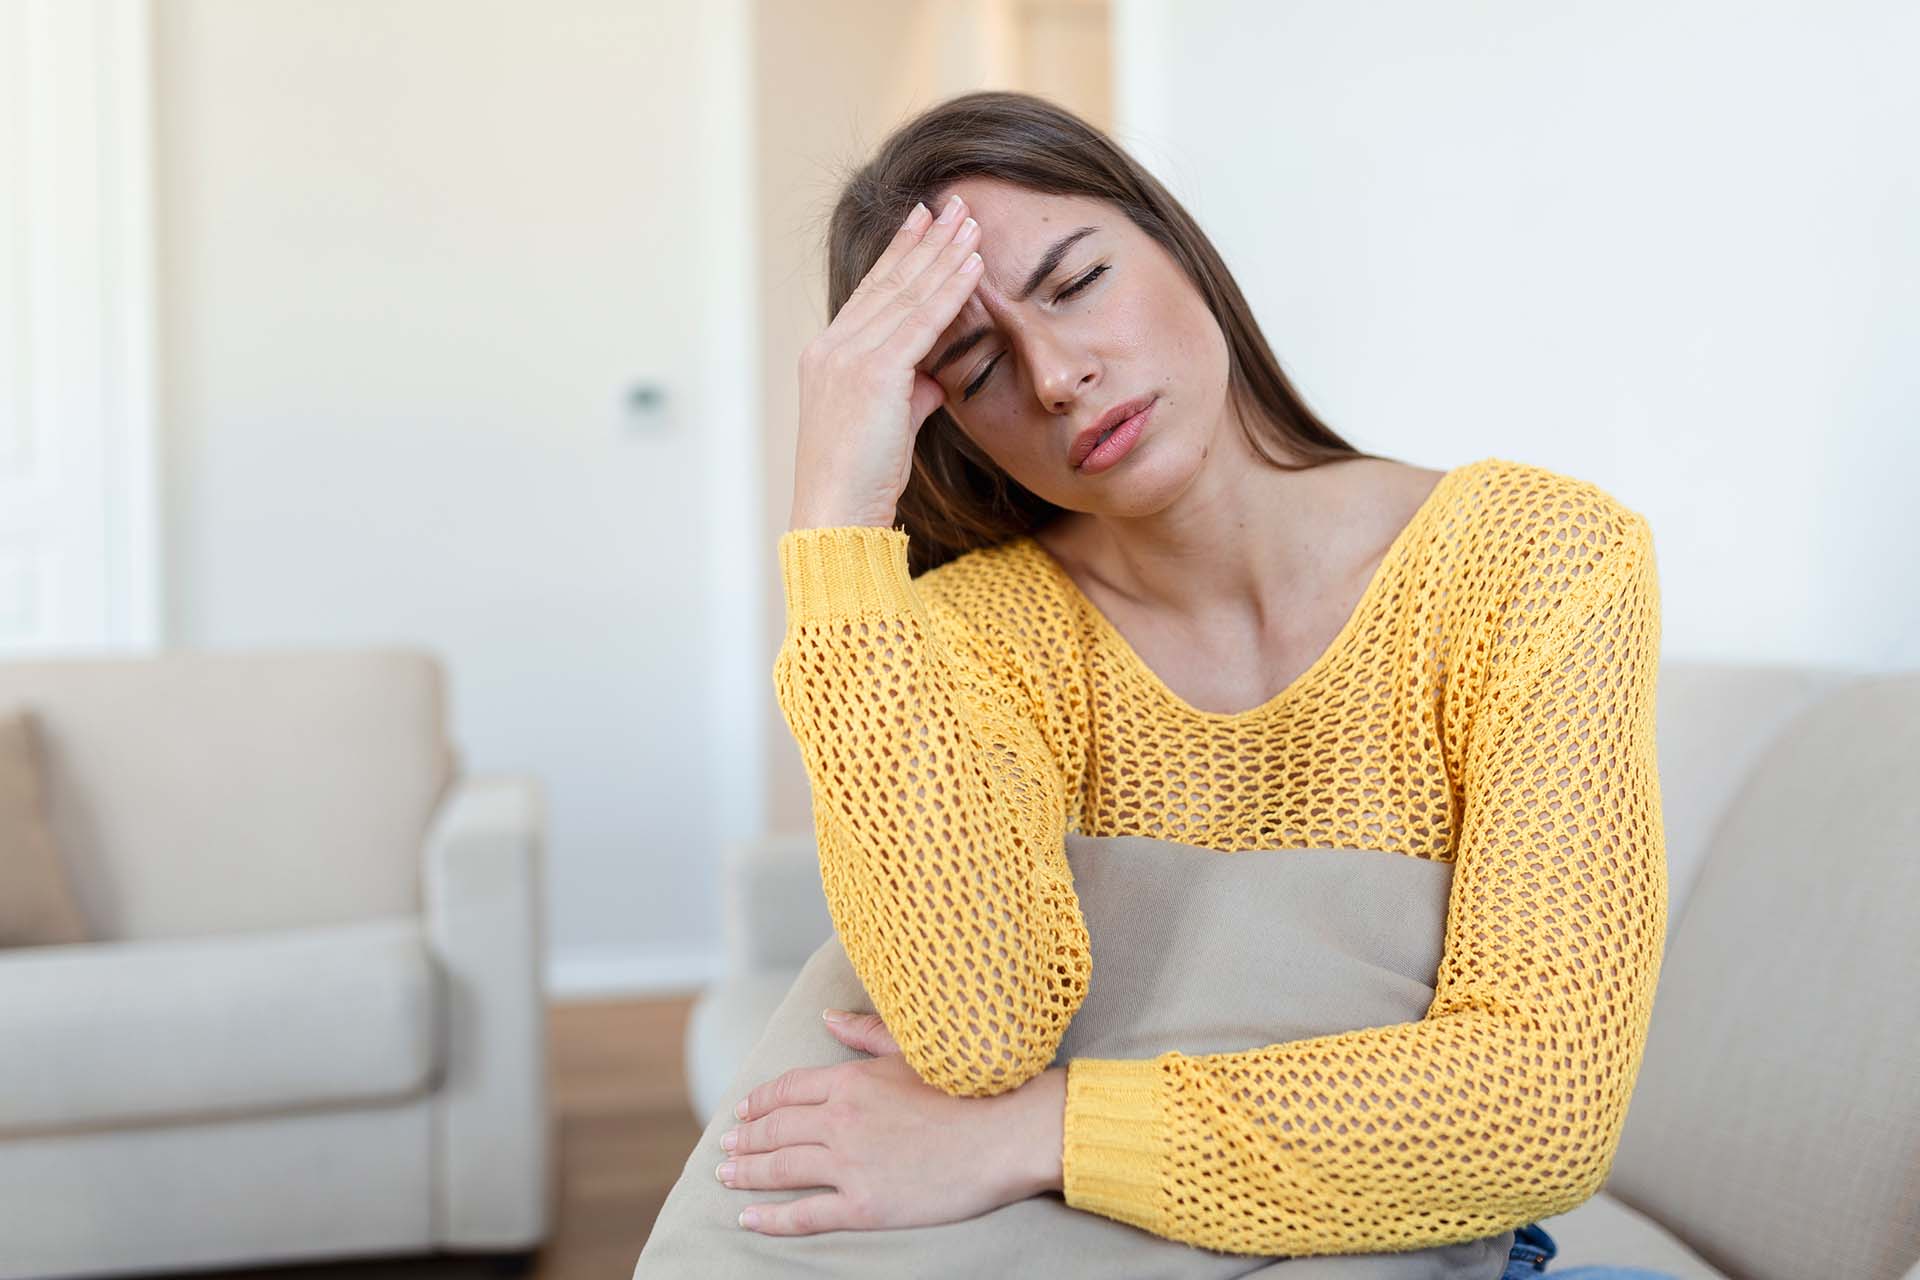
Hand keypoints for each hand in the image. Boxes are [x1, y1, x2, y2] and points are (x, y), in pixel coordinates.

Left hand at [717, 1007, 1066, 1235]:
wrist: (1007, 1133)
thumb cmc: (971, 1089)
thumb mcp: (914, 1051)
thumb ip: (865, 1033)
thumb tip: (827, 1016)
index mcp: (851, 1081)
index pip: (789, 1090)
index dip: (761, 1101)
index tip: (743, 1110)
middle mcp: (841, 1120)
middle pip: (776, 1129)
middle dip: (745, 1138)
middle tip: (725, 1146)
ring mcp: (850, 1165)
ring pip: (781, 1169)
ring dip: (747, 1173)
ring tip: (726, 1175)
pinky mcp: (864, 1205)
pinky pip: (804, 1214)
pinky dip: (771, 1218)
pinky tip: (749, 1219)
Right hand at [790, 192, 984, 531]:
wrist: (836, 514)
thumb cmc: (861, 480)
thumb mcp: (889, 425)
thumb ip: (912, 392)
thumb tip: (939, 377)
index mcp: (827, 355)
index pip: (871, 292)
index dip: (900, 253)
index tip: (924, 220)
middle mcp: (832, 348)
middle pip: (888, 281)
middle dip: (924, 239)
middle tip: (954, 204)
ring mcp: (848, 358)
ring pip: (906, 294)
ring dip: (944, 254)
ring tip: (971, 221)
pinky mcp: (873, 375)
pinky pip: (921, 323)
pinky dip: (950, 291)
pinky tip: (973, 266)